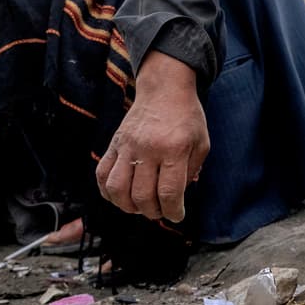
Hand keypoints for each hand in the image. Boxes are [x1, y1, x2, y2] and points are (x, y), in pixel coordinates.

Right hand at [96, 51, 209, 222]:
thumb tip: (177, 197)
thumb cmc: (187, 117)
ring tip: (139, 206)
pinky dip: (108, 192)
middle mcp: (148, 148)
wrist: (164, 90)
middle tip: (159, 211)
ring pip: (117, 189)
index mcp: (175, 148)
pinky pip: (102, 175)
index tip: (177, 215)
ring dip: (127, 207)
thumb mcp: (201, 143)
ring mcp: (127, 146)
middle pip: (142, 195)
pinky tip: (121, 195)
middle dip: (153, 212)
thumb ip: (192, 171)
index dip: (173, 211)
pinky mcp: (114, 144)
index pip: (169, 192)